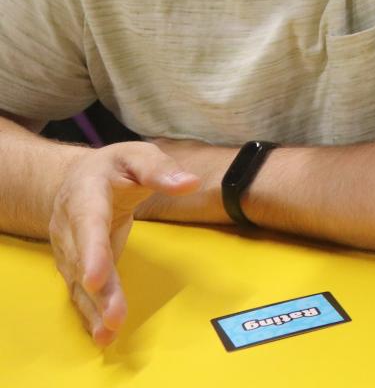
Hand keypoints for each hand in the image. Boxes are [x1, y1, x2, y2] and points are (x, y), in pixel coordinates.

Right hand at [49, 142, 199, 345]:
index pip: (88, 223)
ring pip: (78, 282)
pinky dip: (89, 313)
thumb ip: (161, 169)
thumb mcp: (139, 156)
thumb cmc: (115, 166)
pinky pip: (80, 291)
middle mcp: (70, 225)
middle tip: (114, 317)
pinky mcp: (74, 265)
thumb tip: (189, 183)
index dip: (91, 251)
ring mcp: (69, 248)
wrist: (76, 178)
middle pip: (82, 260)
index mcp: (86, 193)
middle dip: (98, 291)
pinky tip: (101, 335)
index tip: (96, 277)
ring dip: (93, 309)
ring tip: (109, 333)